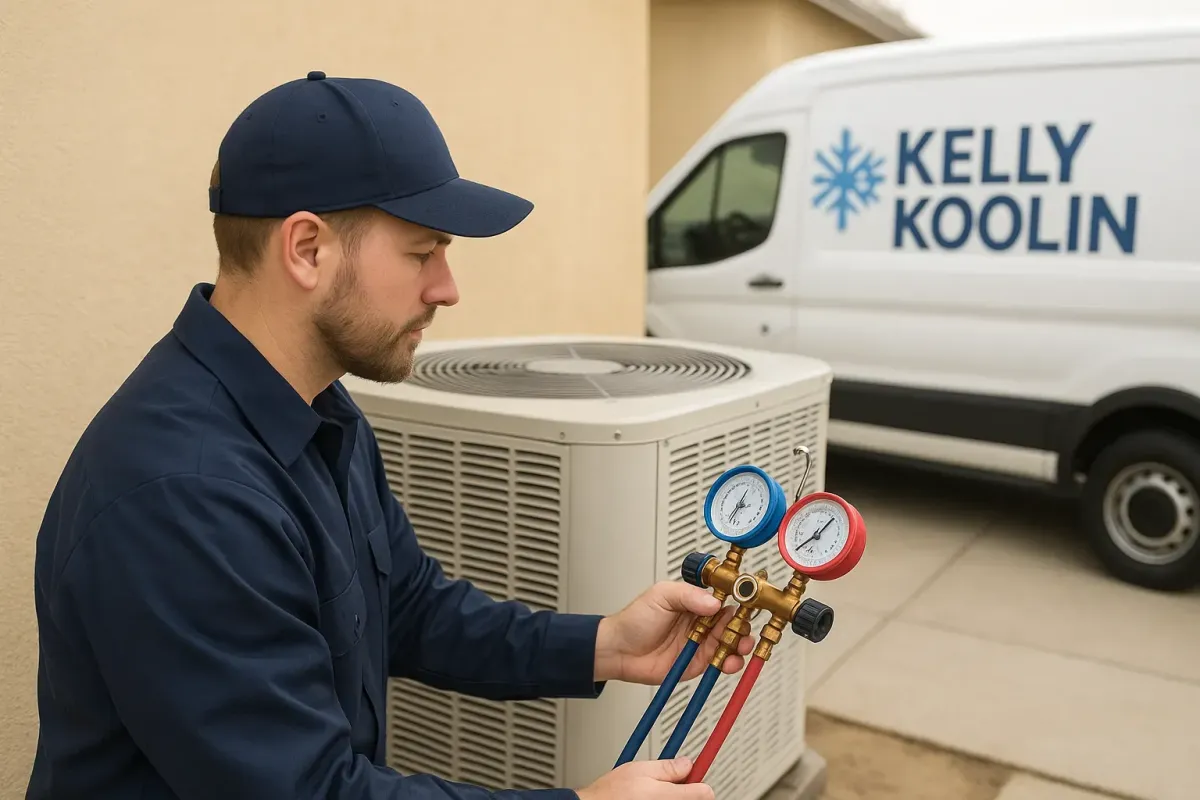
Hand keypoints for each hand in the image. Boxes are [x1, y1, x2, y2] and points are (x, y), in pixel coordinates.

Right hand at [576, 757, 713, 799]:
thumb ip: (667, 767)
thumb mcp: (640, 769)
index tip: (694, 774)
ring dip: (673, 797)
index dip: (699, 779)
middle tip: (669, 783)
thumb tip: (687, 763)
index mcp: (670, 797)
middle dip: (685, 789)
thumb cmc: (611, 793)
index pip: (705, 792)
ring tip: (654, 793)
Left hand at [594, 581, 753, 684]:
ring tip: (742, 645)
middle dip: (743, 626)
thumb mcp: (661, 596)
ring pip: (731, 643)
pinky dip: (731, 663)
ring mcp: (701, 643)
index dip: (738, 602)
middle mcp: (701, 622)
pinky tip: (731, 661)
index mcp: (694, 602)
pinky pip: (720, 663)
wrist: (618, 650)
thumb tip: (715, 602)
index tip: (748, 604)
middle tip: (743, 629)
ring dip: (742, 644)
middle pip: (732, 623)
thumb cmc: (635, 619)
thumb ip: (688, 595)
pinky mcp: (698, 664)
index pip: (724, 600)